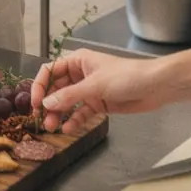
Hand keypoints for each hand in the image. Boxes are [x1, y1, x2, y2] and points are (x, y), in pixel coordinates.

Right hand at [30, 48, 166, 134]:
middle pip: (57, 89)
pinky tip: (68, 129)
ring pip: (67, 102)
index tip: (35, 102)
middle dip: (49, 103)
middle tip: (42, 119)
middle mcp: (80, 75)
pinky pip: (81, 112)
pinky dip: (74, 120)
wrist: (155, 87)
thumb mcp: (95, 85)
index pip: (50, 71)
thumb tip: (46, 103)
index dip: (40, 85)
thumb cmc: (125, 76)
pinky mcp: (99, 104)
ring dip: (59, 114)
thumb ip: (70, 96)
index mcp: (77, 61)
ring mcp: (89, 90)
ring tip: (52, 128)